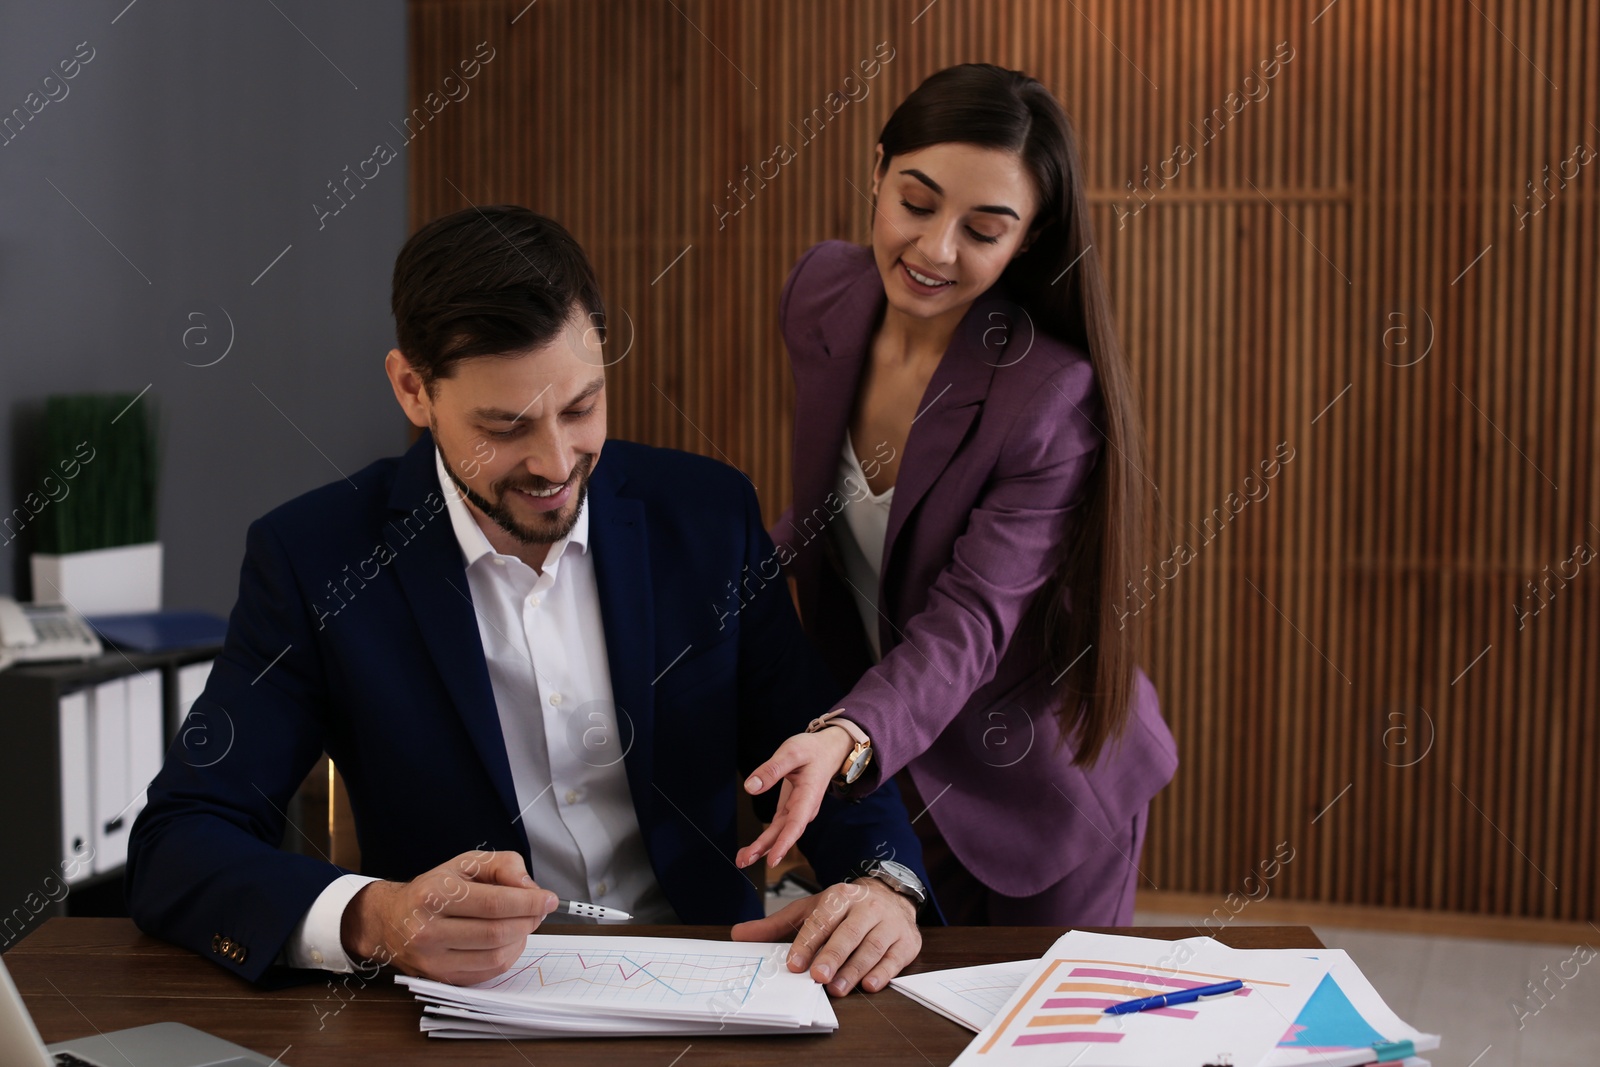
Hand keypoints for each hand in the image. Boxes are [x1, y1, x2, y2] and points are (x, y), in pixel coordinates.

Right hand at [339, 849, 557, 984]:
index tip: (549, 899)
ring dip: (520, 940)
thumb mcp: (465, 863)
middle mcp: (428, 931)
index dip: (529, 902)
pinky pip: (488, 973)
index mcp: (434, 895)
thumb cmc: (434, 889)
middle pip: (497, 932)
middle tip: (538, 910)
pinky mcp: (440, 979)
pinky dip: (507, 956)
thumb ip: (503, 865)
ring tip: (522, 923)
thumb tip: (530, 888)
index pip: (494, 903)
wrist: (390, 920)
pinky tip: (507, 941)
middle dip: (528, 921)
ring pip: (496, 957)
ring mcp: (432, 960)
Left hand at [730, 878, 919, 996]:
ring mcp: (889, 923)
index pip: (822, 919)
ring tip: (839, 988)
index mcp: (840, 897)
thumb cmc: (843, 909)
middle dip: (833, 955)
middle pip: (849, 932)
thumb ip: (776, 925)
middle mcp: (866, 907)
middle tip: (818, 977)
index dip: (808, 941)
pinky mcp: (907, 941)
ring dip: (855, 969)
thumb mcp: (810, 910)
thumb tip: (738, 935)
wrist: (890, 896)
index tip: (795, 964)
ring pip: (873, 946)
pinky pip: (895, 958)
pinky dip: (884, 972)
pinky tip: (870, 984)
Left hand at [737, 727, 855, 868]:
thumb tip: (751, 787)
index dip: (784, 843)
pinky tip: (751, 849)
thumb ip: (772, 769)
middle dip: (765, 849)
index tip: (773, 859)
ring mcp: (797, 811)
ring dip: (762, 848)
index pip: (796, 823)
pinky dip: (765, 840)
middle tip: (744, 860)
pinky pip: (777, 828)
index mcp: (808, 796)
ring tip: (742, 859)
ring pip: (779, 833)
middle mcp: (804, 809)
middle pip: (784, 833)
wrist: (828, 751)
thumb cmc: (813, 750)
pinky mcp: (790, 810)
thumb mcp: (791, 752)